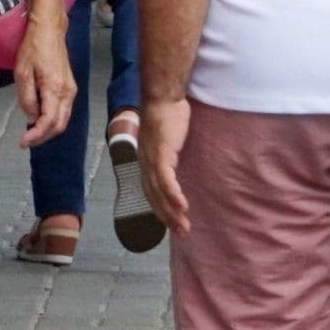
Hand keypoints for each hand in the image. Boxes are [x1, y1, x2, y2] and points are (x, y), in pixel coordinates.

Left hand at [13, 13, 75, 147]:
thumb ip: (27, 99)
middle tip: (25, 141)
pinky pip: (63, 111)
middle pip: (59, 125)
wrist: (49, 31)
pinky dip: (52, 120)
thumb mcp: (22, 73)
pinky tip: (38, 118)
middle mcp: (67, 92)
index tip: (22, 142)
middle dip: (42, 137)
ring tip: (30, 132)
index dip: (36, 136)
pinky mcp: (70, 88)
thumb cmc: (33, 48)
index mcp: (54, 88)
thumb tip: (31, 118)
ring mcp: (71, 90)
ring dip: (47, 130)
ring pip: (63, 120)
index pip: (48, 121)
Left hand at [140, 96, 192, 236]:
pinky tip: (182, 207)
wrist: (162, 97)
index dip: (161, 209)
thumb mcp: (167, 136)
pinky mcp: (161, 155)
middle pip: (154, 198)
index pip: (151, 192)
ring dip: (172, 212)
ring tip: (184, 226)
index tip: (172, 222)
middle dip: (167, 218)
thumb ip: (169, 150)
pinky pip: (167, 181)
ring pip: (160, 194)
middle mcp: (145, 165)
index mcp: (146, 162)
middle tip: (181, 232)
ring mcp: (152, 161)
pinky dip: (174, 195)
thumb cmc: (167, 113)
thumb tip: (176, 156)